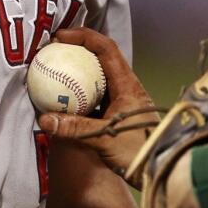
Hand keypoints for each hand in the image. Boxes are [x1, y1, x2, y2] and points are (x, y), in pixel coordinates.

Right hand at [37, 27, 159, 182]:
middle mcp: (127, 87)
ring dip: (80, 72)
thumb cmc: (140, 152)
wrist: (163, 171)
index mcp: (127, 84)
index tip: (60, 37)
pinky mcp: (121, 114)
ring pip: (100, 77)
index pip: (106, 49)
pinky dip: (82, 93)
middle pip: (102, 58)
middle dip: (79, 50)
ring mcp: (124, 100)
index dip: (83, 37)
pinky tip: (66, 101)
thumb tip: (45, 119)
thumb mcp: (105, 138)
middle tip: (55, 52)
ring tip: (57, 72)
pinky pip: (98, 96)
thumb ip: (75, 128)